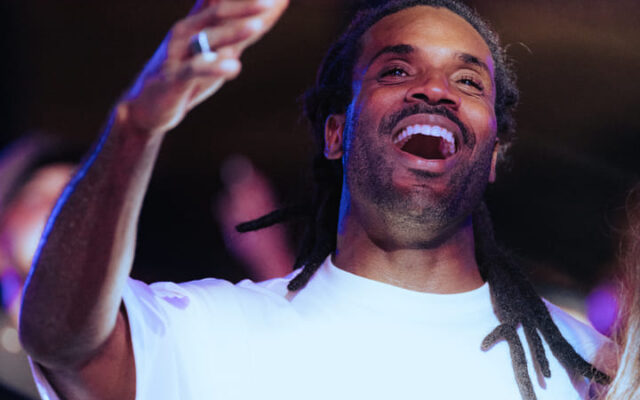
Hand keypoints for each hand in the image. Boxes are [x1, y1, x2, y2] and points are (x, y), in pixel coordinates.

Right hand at [122, 0, 287, 134]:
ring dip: (233, 32)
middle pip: (217, 12)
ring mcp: (178, 53)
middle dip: (244, 5)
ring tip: (258, 26)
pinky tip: (235, 67)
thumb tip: (270, 12)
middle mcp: (185, 31)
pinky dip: (214, 67)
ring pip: (207, 38)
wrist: (148, 104)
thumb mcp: (216, 50)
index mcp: (196, 21)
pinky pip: (195, 70)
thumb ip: (240, 33)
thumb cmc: (188, 72)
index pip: (218, 0)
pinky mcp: (174, 77)